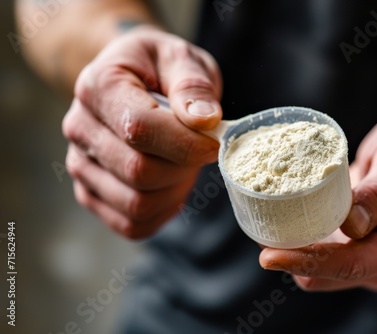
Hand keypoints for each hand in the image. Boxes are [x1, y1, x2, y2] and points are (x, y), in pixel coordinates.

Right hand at [62, 26, 221, 238]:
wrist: (135, 82)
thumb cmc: (159, 69)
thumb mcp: (181, 59)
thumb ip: (192, 85)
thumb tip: (205, 121)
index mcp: (98, 87)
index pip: (139, 128)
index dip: (186, 142)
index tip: (215, 142)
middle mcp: (80, 128)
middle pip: (138, 171)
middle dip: (183, 167)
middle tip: (200, 150)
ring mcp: (81, 164)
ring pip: (136, 204)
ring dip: (175, 191)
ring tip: (184, 164)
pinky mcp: (91, 192)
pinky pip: (132, 224)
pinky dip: (162, 212)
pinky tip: (173, 186)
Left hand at [259, 114, 376, 290]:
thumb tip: (351, 224)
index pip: (356, 264)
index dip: (311, 262)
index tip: (269, 255)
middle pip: (334, 273)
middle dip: (296, 257)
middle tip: (261, 229)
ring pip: (325, 270)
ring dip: (297, 250)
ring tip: (268, 223)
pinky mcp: (361, 250)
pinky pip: (326, 255)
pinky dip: (305, 243)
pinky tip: (286, 223)